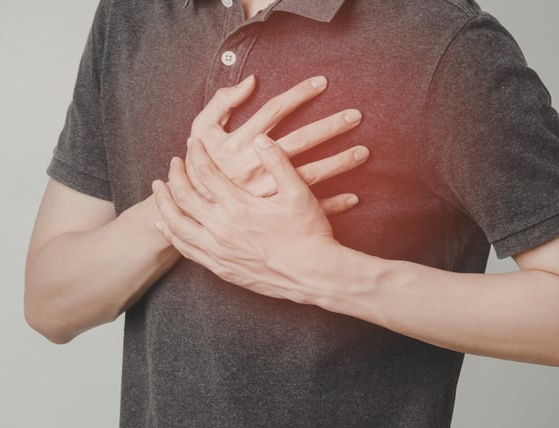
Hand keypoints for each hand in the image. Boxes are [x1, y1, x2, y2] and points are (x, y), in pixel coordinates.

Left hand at [152, 135, 347, 303]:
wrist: (313, 275)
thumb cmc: (308, 233)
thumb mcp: (298, 192)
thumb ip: (277, 162)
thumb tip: (260, 139)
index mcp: (238, 206)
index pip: (206, 173)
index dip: (196, 154)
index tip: (192, 143)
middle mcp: (221, 229)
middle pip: (184, 197)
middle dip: (175, 176)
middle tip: (173, 163)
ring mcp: (218, 251)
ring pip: (177, 225)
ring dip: (165, 205)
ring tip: (159, 190)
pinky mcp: (220, 268)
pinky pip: (186, 250)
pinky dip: (172, 235)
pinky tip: (166, 226)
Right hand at [190, 75, 367, 197]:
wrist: (194, 215)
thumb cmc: (199, 169)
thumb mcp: (201, 132)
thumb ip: (221, 104)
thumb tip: (250, 82)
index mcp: (241, 143)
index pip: (276, 110)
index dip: (299, 93)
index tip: (322, 83)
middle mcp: (258, 166)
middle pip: (301, 140)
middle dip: (330, 126)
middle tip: (356, 115)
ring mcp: (268, 192)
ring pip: (311, 174)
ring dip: (340, 163)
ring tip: (363, 152)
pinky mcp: (275, 214)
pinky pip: (307, 208)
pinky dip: (333, 204)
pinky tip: (353, 198)